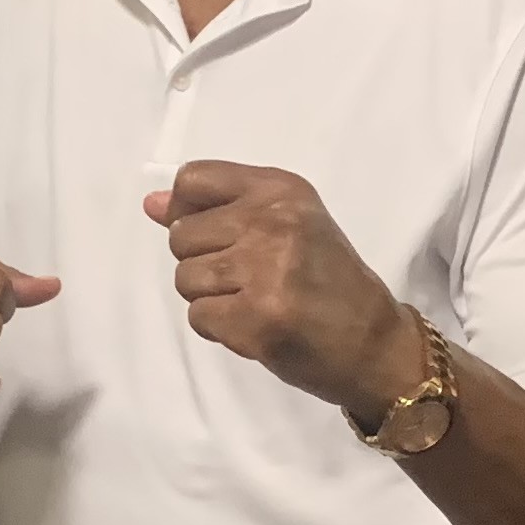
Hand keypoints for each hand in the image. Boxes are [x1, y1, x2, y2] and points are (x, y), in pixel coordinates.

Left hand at [148, 162, 424, 417]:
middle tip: (249, 280)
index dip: (189, 213)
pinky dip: (218, 328)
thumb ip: (218, 209)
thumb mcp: (288, 225)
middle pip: (181, 235)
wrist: (373, 343)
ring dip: (210, 298)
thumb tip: (151, 203)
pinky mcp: (256, 318)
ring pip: (184, 278)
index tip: (217, 236)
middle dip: (203, 263)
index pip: (193, 180)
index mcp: (281, 189)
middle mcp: (272, 222)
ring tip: (252, 303)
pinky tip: (253, 325)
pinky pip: (198, 317)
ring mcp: (264, 270)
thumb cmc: (329, 281)